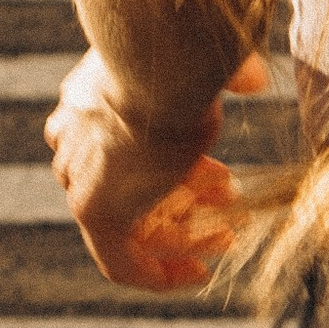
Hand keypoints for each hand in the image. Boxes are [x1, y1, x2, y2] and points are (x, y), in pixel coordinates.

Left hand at [44, 49, 269, 289]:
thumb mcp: (207, 67)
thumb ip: (226, 77)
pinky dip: (159, 271)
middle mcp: (75, 140)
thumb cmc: (188, 55)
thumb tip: (253, 80)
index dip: (177, 162)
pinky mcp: (95, 210)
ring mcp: (82, 177)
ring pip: (133, 221)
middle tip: (228, 199)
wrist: (160, 63)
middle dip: (185, 195)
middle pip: (131, 183)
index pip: (125, 147)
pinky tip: (198, 273)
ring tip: (228, 235)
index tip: (215, 174)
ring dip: (183, 233)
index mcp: (90, 101)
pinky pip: (121, 260)